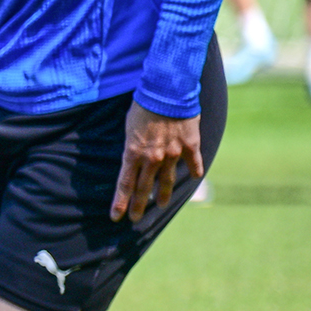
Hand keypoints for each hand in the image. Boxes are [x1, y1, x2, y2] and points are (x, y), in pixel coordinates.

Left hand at [112, 101, 203, 221]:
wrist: (167, 91)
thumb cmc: (143, 106)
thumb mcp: (129, 128)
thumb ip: (133, 147)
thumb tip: (133, 158)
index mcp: (133, 153)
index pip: (124, 184)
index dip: (120, 202)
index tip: (115, 217)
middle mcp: (152, 158)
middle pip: (143, 188)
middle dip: (137, 205)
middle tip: (134, 219)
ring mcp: (173, 154)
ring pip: (167, 180)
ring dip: (162, 194)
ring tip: (160, 205)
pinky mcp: (190, 145)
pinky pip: (194, 163)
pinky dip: (195, 170)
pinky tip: (195, 178)